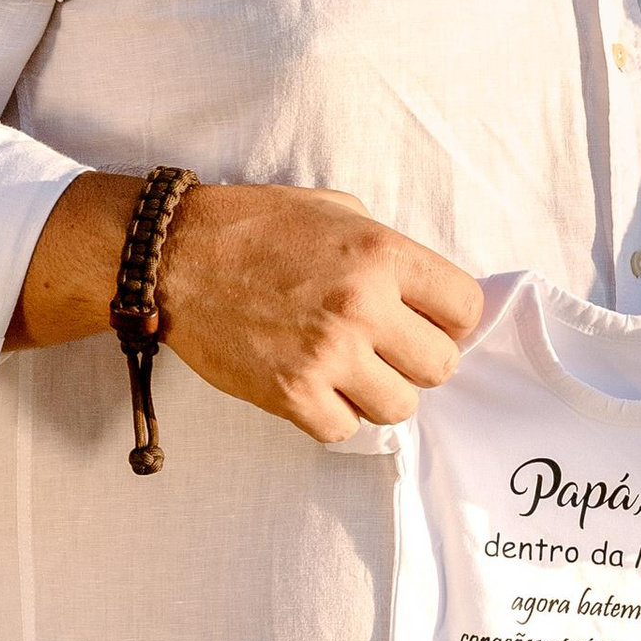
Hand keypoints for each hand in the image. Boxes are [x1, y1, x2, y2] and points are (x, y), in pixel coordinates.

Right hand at [11, 173, 483, 442]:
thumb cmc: (254, 227)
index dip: (452, 320)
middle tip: (387, 351)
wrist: (173, 256)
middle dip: (418, 361)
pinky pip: (344, 429)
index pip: (466, 308)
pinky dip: (334, 415)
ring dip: (379, 393)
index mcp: (381, 254)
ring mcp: (326, 354)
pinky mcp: (289, 393)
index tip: (430, 323)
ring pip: (399, 407)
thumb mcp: (335, 211)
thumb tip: (426, 292)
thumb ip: (386, 249)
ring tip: (350, 371)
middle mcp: (361, 305)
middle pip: (440, 366)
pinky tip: (316, 387)